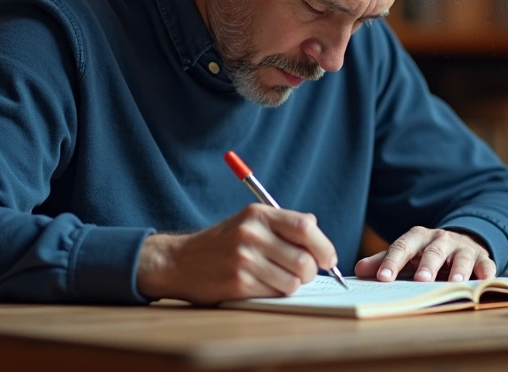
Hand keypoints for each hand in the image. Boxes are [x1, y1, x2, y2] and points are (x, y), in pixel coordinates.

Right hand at [136, 203, 337, 304]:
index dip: (324, 246)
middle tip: (302, 273)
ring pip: (293, 281)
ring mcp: (244, 259)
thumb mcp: (249, 221)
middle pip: (304, 259)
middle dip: (309, 272)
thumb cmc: (222, 242)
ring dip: (292, 285)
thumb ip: (283, 223)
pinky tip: (261, 285)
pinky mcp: (238, 283)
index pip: (305, 228)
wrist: (180, 261)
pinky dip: (275, 293)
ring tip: (277, 278)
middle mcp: (251, 234)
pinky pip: (275, 293)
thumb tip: (315, 228)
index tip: (328, 259)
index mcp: (258, 214)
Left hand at [354, 227, 495, 282]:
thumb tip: (358, 270)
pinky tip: (483, 281)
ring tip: (455, 282)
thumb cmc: (426, 253)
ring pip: (461, 256)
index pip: (403, 247)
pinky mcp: (482, 258)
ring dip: (459, 269)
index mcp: (418, 237)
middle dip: (427, 265)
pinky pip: (486, 265)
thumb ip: (383, 261)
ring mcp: (463, 248)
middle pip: (433, 251)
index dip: (392, 261)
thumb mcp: (405, 254)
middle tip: (421, 280)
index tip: (383, 277)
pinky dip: (486, 272)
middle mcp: (441, 239)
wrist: (459, 243)